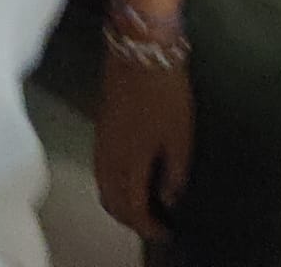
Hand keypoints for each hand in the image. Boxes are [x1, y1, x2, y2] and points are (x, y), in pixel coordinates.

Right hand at [96, 48, 191, 238]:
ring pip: (102, 183)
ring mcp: (101, 138)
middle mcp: (109, 155)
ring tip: (141, 203)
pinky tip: (128, 176)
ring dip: (118, 200)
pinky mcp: (100, 124)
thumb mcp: (180, 135)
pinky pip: (100, 166)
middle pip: (111, 199)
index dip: (148, 226)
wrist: (138, 49)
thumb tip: (169, 198)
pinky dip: (111, 181)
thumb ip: (175, 172)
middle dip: (130, 218)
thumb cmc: (165, 93)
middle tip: (152, 223)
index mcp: (130, 161)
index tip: (166, 232)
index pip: (132, 207)